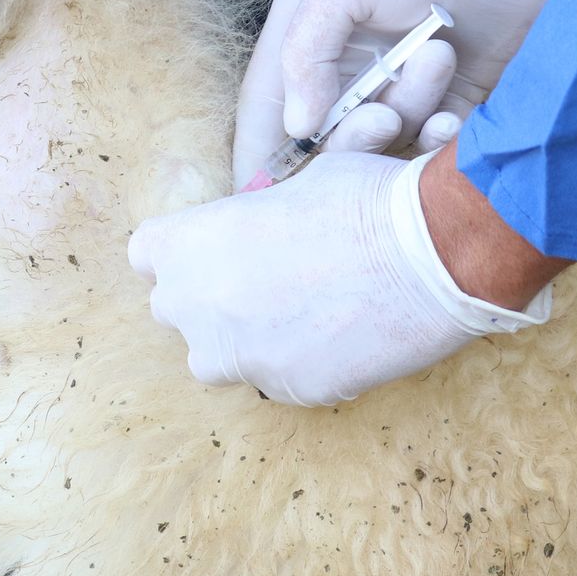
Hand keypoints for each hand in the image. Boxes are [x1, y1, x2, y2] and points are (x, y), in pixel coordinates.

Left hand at [129, 151, 553, 406]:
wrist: (430, 255)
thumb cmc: (365, 200)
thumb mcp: (295, 184)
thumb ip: (254, 216)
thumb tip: (262, 227)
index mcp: (188, 244)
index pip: (145, 255)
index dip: (178, 250)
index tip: (209, 247)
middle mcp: (198, 306)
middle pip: (175, 308)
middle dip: (208, 296)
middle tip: (261, 278)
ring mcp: (239, 357)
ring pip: (216, 357)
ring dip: (242, 338)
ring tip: (298, 312)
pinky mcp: (286, 391)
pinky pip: (276, 379)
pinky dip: (297, 363)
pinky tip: (339, 336)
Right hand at [233, 0, 576, 187]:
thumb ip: (305, 54)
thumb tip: (297, 128)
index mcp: (305, 29)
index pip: (266, 104)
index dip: (261, 152)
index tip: (263, 195)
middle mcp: (345, 63)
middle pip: (323, 138)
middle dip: (351, 136)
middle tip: (384, 113)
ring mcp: (396, 84)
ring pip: (380, 141)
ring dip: (408, 112)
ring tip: (441, 56)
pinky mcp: (447, 100)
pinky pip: (425, 144)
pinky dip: (436, 137)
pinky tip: (455, 111)